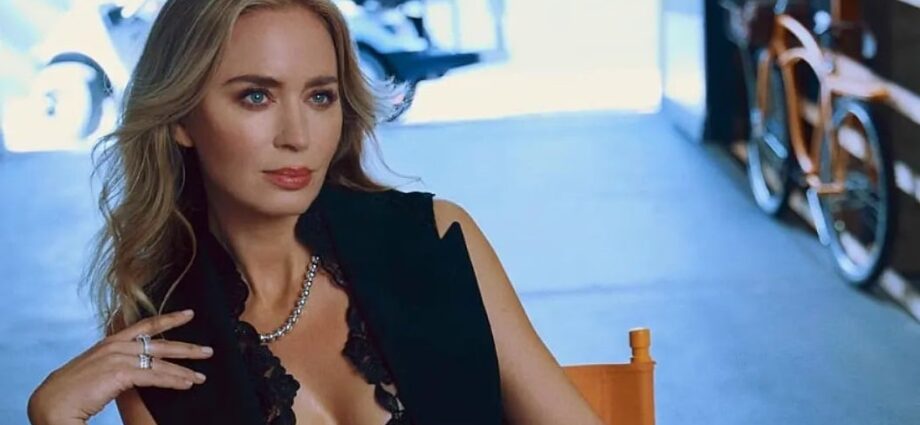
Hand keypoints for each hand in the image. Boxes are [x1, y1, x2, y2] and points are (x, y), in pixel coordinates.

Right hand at [28, 309, 213, 424]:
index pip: (145, 325)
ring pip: (161, 361)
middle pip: (161, 343)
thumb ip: (116, 364)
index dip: (169, 319)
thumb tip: (134, 368)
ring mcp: (118, 357)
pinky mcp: (121, 373)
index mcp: (110, 342)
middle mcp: (116, 345)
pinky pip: (155, 375)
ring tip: (201, 375)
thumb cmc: (72, 392)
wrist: (52, 404)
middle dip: (187, 347)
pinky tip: (187, 384)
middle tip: (209, 350)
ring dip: (184, 369)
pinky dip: (174, 380)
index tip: (189, 314)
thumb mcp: (96, 370)